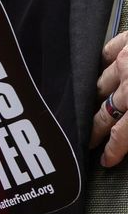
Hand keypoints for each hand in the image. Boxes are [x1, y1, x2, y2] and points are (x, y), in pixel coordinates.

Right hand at [91, 30, 127, 165]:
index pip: (122, 135)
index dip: (113, 150)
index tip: (106, 159)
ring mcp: (127, 60)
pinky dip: (103, 64)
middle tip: (90, 139)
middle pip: (105, 113)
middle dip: (96, 129)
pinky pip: (107, 53)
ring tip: (95, 107)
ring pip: (101, 85)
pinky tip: (105, 70)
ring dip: (97, 99)